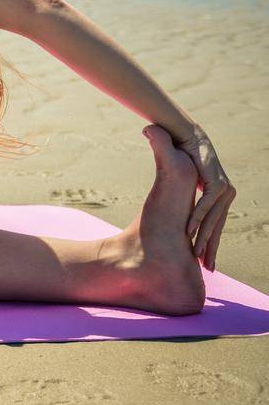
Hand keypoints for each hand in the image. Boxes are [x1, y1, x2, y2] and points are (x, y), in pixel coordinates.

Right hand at [175, 126, 233, 270]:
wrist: (186, 137)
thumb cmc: (183, 158)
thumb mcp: (186, 183)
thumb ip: (186, 198)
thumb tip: (177, 213)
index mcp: (221, 197)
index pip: (217, 225)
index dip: (212, 244)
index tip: (207, 261)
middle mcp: (227, 194)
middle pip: (218, 227)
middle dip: (212, 248)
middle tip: (207, 267)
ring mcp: (224, 189)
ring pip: (213, 219)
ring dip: (204, 238)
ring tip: (196, 254)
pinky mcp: (217, 183)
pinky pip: (206, 205)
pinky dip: (197, 219)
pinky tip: (190, 232)